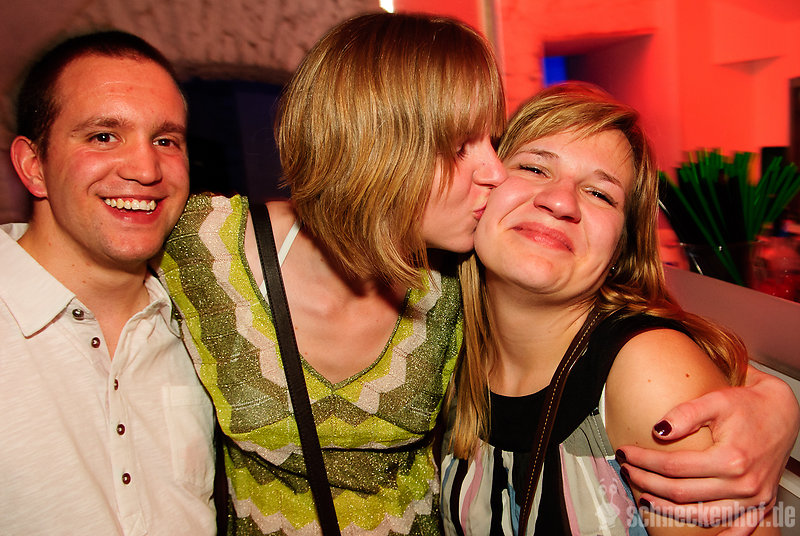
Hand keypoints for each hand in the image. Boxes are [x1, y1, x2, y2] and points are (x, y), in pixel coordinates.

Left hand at [617, 365, 798, 533]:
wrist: (784, 412)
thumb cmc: (751, 404)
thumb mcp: (716, 400)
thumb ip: (686, 414)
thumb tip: (657, 430)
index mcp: (731, 459)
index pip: (674, 467)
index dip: (644, 460)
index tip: (625, 452)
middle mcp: (743, 484)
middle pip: (682, 492)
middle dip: (647, 483)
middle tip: (627, 471)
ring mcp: (753, 498)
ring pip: (702, 516)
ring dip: (669, 510)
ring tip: (645, 498)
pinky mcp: (761, 503)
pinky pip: (738, 528)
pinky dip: (718, 534)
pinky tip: (696, 533)